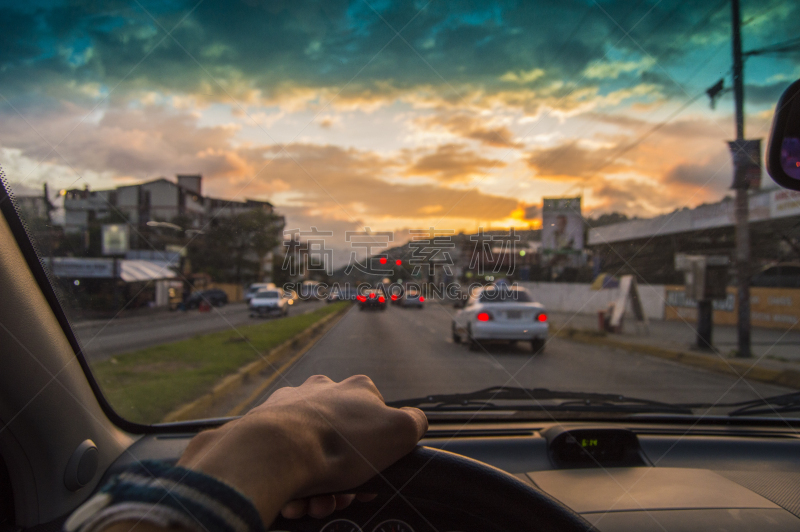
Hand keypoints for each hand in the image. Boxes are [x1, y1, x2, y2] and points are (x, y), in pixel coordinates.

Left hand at [177, 375, 427, 523]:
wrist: (276, 452)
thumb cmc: (341, 444)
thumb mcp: (398, 432)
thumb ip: (415, 422)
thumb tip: (417, 420)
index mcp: (356, 389)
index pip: (374, 422)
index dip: (375, 455)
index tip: (368, 483)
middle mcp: (321, 390)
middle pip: (341, 440)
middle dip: (344, 476)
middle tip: (338, 500)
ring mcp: (289, 405)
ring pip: (312, 451)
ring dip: (318, 484)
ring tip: (314, 504)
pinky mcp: (262, 425)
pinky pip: (283, 457)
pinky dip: (291, 479)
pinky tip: (294, 498)